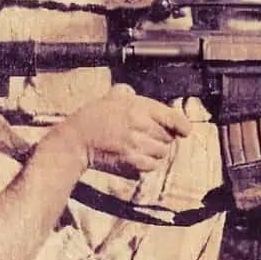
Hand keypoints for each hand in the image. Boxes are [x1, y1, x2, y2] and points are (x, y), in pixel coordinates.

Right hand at [57, 84, 190, 177]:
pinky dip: (148, 163)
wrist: (75, 141)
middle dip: (162, 138)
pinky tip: (138, 158)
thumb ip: (126, 94)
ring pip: (162, 152)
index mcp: (136, 107)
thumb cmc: (90, 119)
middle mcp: (139, 126)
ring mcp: (135, 145)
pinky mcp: (130, 162)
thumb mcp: (109, 98)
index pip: (171, 117)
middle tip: (149, 137)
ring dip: (156, 151)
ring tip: (142, 147)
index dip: (182, 125)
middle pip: (168, 136)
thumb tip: (134, 94)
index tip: (185, 130)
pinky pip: (151, 165)